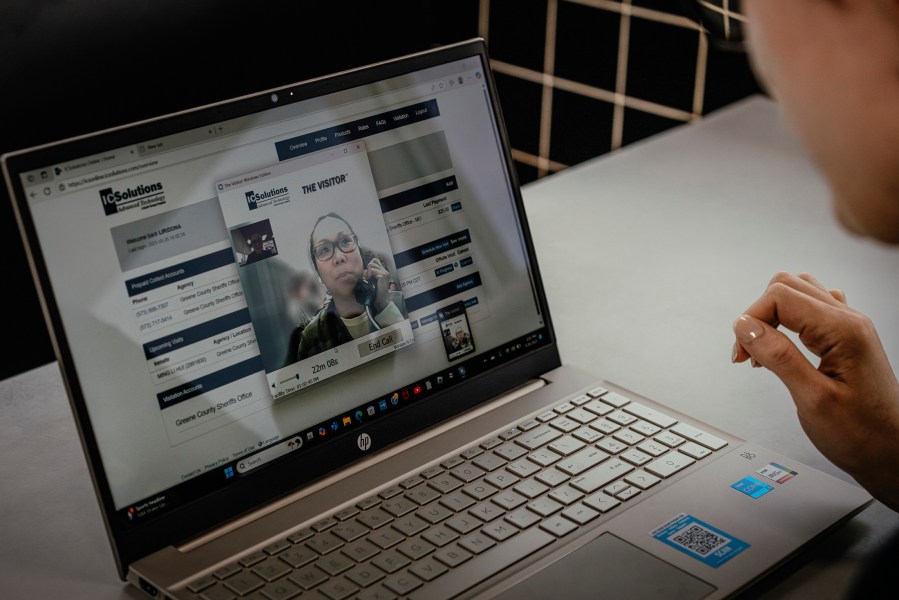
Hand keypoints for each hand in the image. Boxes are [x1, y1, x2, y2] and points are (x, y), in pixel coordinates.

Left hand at [364, 256, 390, 312]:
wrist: (381, 300)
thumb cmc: (376, 292)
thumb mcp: (373, 280)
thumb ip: (371, 273)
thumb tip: (365, 270)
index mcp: (384, 271)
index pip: (376, 260)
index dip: (370, 265)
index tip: (368, 274)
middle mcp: (386, 271)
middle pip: (373, 260)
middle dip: (369, 267)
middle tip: (368, 277)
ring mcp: (385, 273)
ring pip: (372, 264)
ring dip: (368, 272)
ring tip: (369, 279)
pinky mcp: (383, 276)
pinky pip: (373, 270)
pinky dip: (370, 275)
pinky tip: (370, 280)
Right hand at [733, 272, 898, 510]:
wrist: (891, 453)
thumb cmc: (862, 435)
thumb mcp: (813, 400)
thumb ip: (779, 357)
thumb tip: (745, 326)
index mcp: (843, 330)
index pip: (780, 297)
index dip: (751, 320)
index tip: (742, 353)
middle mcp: (848, 321)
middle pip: (786, 286)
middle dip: (757, 315)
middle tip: (748, 353)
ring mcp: (848, 327)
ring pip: (797, 292)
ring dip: (771, 316)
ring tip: (763, 350)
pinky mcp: (844, 338)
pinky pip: (810, 309)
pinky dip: (787, 321)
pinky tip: (783, 346)